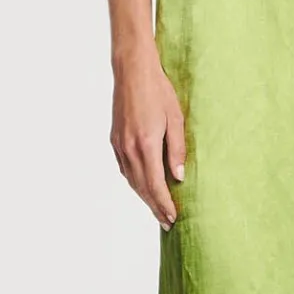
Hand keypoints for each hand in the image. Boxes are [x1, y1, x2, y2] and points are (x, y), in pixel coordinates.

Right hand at [112, 47, 184, 229]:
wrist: (132, 71)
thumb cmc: (159, 91)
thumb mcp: (176, 120)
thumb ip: (177, 151)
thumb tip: (178, 177)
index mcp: (146, 145)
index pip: (156, 185)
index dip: (164, 204)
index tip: (173, 217)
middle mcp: (129, 149)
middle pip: (142, 188)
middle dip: (155, 207)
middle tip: (167, 222)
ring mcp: (119, 145)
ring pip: (131, 180)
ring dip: (144, 197)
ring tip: (157, 209)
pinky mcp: (115, 140)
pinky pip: (124, 169)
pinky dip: (134, 182)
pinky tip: (143, 186)